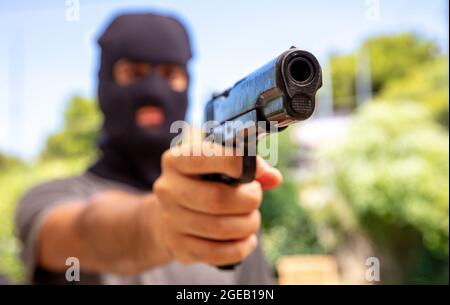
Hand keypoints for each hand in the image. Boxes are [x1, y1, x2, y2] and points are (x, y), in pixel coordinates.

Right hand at [153, 142, 281, 265]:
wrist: (172, 214)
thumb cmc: (204, 183)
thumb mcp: (220, 165)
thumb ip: (249, 166)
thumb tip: (273, 178)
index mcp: (176, 160)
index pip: (204, 157)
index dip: (235, 162)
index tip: (255, 170)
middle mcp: (168, 189)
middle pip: (217, 199)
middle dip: (248, 200)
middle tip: (255, 198)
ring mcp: (170, 220)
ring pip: (221, 228)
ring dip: (248, 224)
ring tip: (251, 218)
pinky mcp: (179, 246)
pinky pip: (218, 253)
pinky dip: (241, 247)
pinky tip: (247, 239)